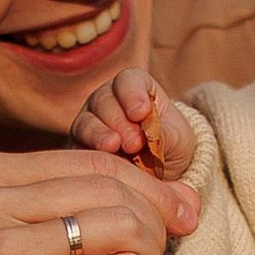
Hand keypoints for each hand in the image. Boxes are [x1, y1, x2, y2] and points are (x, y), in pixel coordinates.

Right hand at [71, 65, 198, 185]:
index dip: (132, 94)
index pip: (128, 80)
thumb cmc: (171, 146)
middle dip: (119, 122)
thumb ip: (165, 133)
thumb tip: (148, 135)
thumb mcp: (178, 139)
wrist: (160, 174)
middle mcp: (107, 99)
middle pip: (104, 101)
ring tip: (114, 148)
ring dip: (100, 135)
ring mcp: (89, 122)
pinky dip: (88, 154)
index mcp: (134, 87)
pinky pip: (76, 147)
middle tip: (134, 143)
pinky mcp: (78, 146)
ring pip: (86, 122)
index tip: (140, 113)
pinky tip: (101, 163)